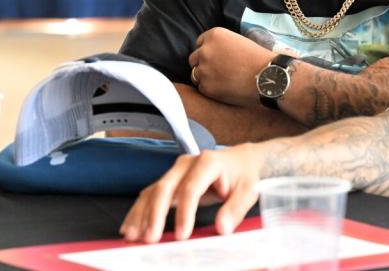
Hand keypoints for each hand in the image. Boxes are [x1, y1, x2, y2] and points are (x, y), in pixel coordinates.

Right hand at [120, 143, 268, 242]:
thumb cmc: (245, 175)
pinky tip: (129, 227)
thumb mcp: (248, 190)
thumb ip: (236, 208)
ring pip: (153, 191)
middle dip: (155, 214)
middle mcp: (187, 164)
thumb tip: (222, 228)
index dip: (185, 213)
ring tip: (132, 236)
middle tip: (151, 239)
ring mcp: (176, 171)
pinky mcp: (171, 180)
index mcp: (208, 162)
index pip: (192, 189)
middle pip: (166, 188)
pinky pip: (150, 195)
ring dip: (141, 214)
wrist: (242, 160)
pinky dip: (139, 211)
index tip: (183, 236)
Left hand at [189, 27, 274, 106]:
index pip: (200, 42)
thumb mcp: (239, 41)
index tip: (216, 57)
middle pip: (194, 58)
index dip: (208, 50)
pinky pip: (202, 88)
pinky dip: (211, 89)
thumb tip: (216, 52)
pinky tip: (225, 88)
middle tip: (218, 70)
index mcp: (214, 35)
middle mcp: (205, 51)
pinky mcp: (206, 87)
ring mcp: (203, 69)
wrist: (267, 76)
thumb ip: (223, 45)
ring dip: (205, 77)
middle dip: (203, 63)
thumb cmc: (259, 58)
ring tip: (222, 80)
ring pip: (196, 74)